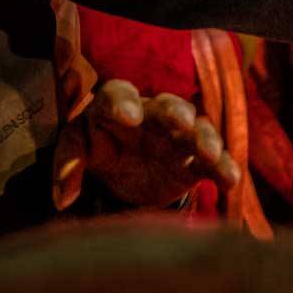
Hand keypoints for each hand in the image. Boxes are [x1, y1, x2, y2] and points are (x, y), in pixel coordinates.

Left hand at [76, 80, 240, 208]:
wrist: (128, 175)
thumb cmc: (101, 150)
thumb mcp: (79, 152)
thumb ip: (68, 166)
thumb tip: (61, 198)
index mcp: (117, 105)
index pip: (118, 93)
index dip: (123, 102)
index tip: (129, 116)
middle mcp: (153, 115)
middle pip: (168, 105)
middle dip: (176, 112)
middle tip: (180, 122)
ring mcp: (179, 137)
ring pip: (198, 130)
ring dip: (205, 140)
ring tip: (208, 153)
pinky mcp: (195, 161)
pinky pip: (213, 161)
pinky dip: (224, 168)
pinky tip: (230, 181)